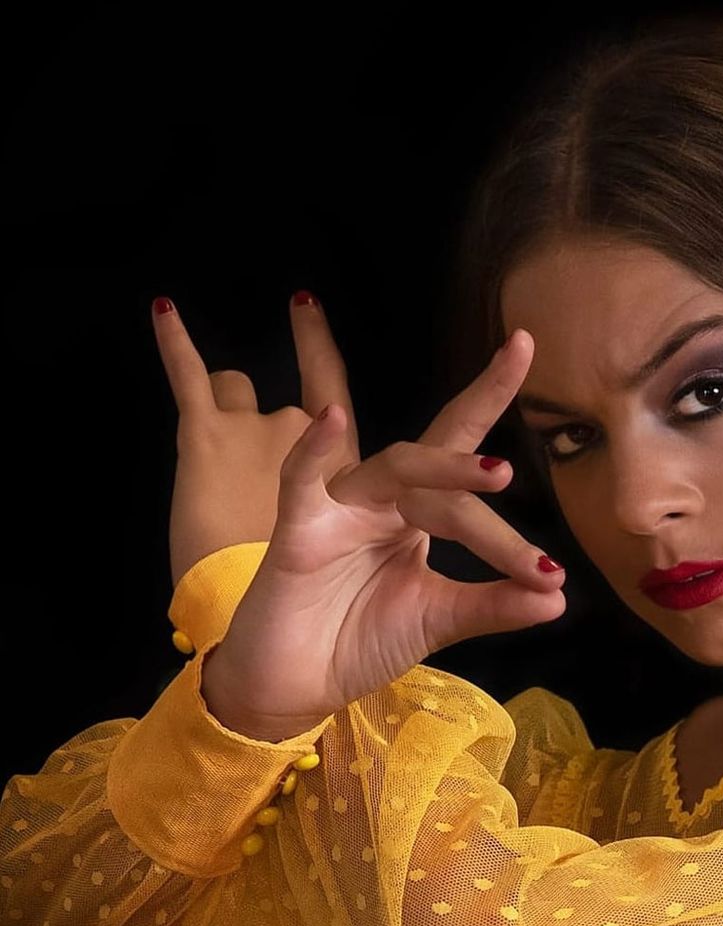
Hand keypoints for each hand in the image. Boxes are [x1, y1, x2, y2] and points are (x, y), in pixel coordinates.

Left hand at [152, 293, 360, 587]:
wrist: (245, 599)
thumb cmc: (284, 584)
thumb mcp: (318, 542)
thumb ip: (314, 508)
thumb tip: (299, 506)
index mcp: (333, 462)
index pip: (331, 392)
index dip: (317, 345)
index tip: (307, 304)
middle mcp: (302, 429)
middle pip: (285, 398)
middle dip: (268, 424)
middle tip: (265, 428)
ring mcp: (254, 426)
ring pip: (236, 386)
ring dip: (227, 403)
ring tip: (214, 455)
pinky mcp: (206, 432)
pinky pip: (189, 374)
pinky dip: (175, 341)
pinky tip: (163, 309)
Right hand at [201, 328, 566, 738]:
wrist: (294, 688)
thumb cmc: (358, 641)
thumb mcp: (438, 619)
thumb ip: (493, 604)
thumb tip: (560, 597)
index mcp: (416, 514)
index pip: (460, 450)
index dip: (489, 396)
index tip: (523, 343)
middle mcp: (383, 500)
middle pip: (435, 457)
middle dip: (477, 443)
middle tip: (517, 430)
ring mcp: (339, 508)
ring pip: (393, 468)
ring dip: (444, 469)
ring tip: (496, 474)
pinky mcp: (297, 529)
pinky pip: (301, 479)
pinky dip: (314, 450)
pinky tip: (331, 421)